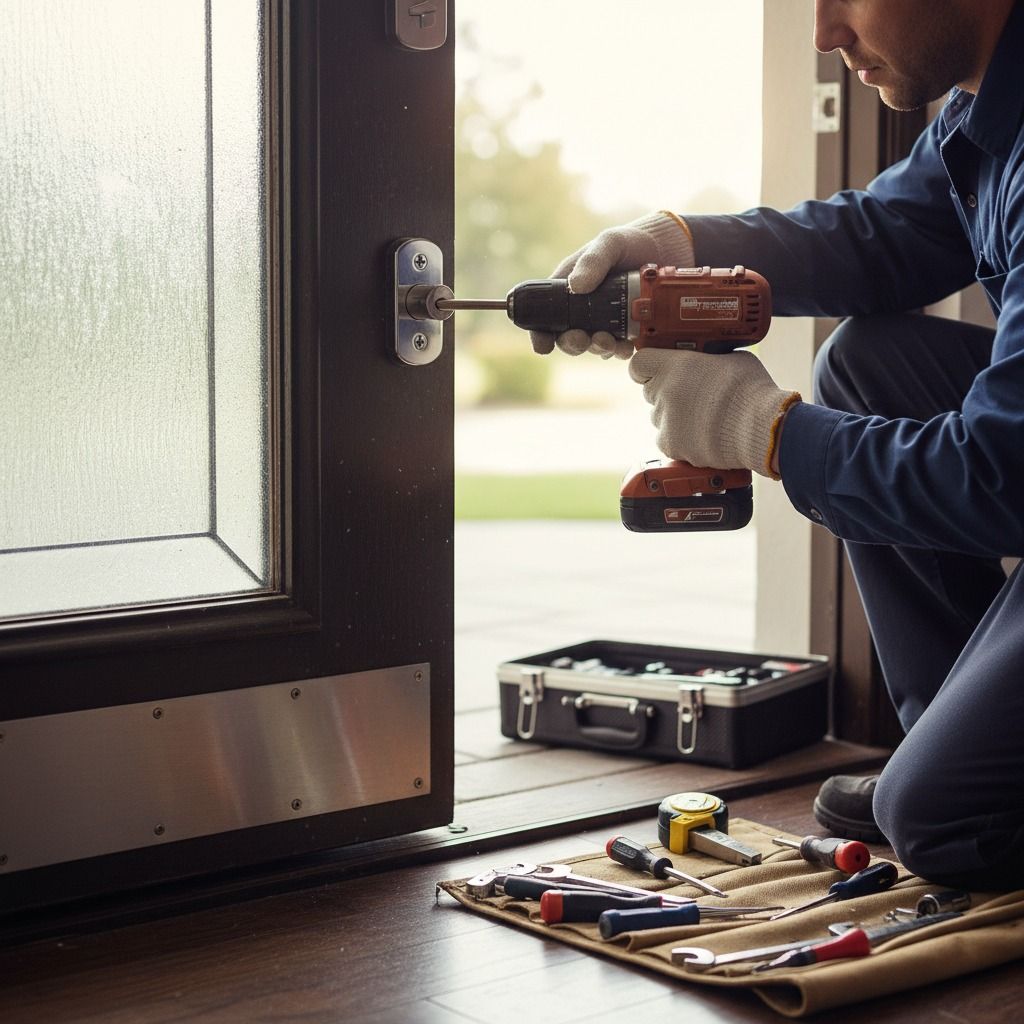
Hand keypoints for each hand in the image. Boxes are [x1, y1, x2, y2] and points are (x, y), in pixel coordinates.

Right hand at [530, 212, 694, 358]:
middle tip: (582, 340)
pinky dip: (620, 351)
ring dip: (598, 348)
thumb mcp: (610, 243)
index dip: (540, 333)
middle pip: (568, 336)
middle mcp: (585, 308)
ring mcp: (606, 321)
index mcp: (570, 288)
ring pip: (594, 345)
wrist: (669, 248)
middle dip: (572, 344)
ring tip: (609, 342)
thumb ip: (593, 261)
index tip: (543, 345)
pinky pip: (619, 347)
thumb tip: (576, 286)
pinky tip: (627, 346)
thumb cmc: (631, 241)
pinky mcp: (628, 329)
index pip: (546, 314)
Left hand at [628, 348, 800, 478]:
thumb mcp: (732, 358)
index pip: (638, 364)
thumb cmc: (751, 391)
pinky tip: (702, 435)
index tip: (653, 371)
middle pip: (650, 391)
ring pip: (659, 417)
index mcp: (675, 365)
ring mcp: (665, 421)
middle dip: (665, 392)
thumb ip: (710, 358)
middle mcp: (664, 392)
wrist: (761, 427)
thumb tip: (709, 360)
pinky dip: (680, 439)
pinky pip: (667, 439)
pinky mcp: (671, 445)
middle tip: (690, 395)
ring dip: (674, 416)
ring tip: (702, 418)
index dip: (645, 367)